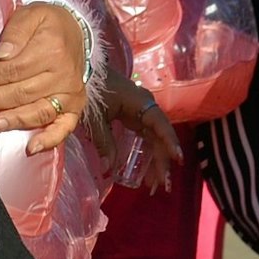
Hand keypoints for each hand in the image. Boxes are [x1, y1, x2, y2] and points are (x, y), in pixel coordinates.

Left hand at [0, 2, 89, 153]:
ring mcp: (71, 93)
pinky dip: (49, 139)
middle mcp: (64, 75)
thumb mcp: (31, 15)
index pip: (13, 69)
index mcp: (51, 50)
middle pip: (22, 93)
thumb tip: (1, 55)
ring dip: (12, 121)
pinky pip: (64, 127)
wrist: (76, 31)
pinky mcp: (76, 106)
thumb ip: (16, 32)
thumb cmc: (47, 24)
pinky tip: (31, 148)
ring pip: (38, 112)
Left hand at [94, 78, 182, 192]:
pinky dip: (146, 153)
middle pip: (159, 137)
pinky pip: (145, 137)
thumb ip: (104, 141)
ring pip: (153, 140)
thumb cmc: (91, 89)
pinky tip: (146, 171)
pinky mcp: (132, 116)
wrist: (81, 71)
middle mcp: (145, 107)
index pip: (160, 125)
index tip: (177, 159)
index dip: (169, 142)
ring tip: (155, 186)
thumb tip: (110, 168)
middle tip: (163, 186)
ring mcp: (140, 112)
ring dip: (156, 161)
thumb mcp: (96, 117)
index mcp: (141, 103)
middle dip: (162, 162)